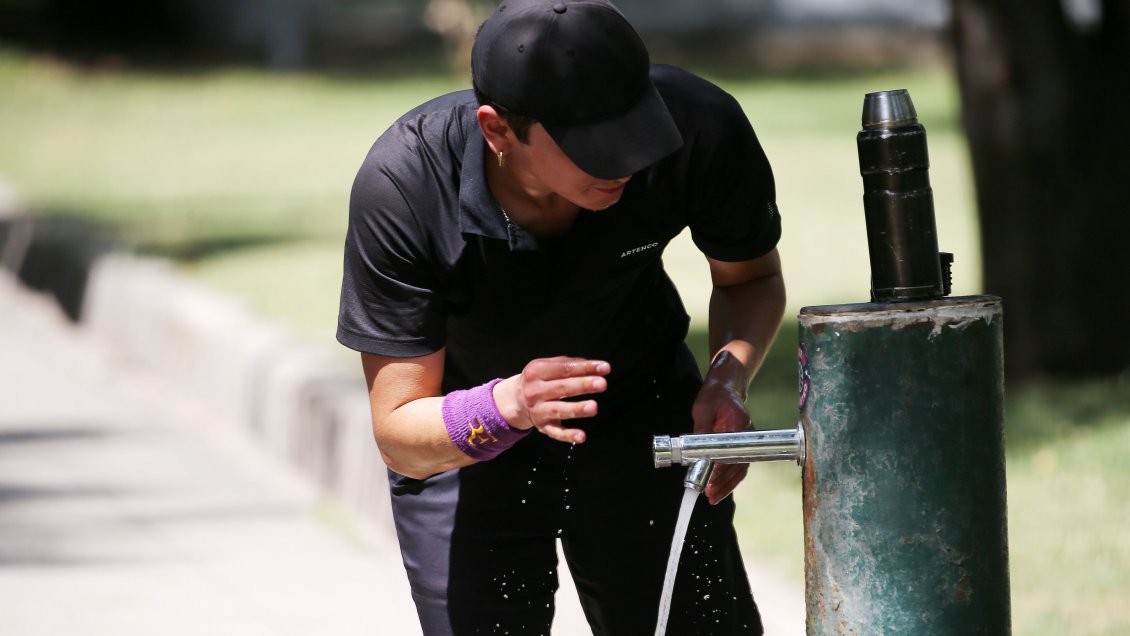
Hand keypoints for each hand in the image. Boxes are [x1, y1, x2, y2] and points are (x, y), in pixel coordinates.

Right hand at [493, 356, 609, 443]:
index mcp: (536, 371)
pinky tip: (582, 436)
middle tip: (602, 384)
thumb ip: (568, 363)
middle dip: (583, 385)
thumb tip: (594, 366)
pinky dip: (568, 435)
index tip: (605, 368)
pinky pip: (555, 432)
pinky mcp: (542, 426)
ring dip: (577, 409)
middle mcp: (535, 391)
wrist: (516, 399)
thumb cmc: (540, 379)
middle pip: (562, 388)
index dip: (585, 368)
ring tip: (594, 407)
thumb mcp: (547, 366)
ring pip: (558, 410)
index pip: (564, 368)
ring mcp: (538, 410)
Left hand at [692, 354, 752, 504]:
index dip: (722, 469)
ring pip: (741, 468)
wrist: (726, 388)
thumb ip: (700, 429)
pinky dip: (730, 479)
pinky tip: (719, 488)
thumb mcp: (702, 409)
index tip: (710, 480)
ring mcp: (748, 441)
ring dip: (728, 485)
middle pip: (740, 464)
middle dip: (725, 482)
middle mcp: (748, 434)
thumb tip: (693, 452)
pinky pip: (739, 465)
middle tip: (711, 494)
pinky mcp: (742, 446)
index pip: (733, 452)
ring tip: (714, 497)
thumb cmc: (714, 396)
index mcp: (739, 423)